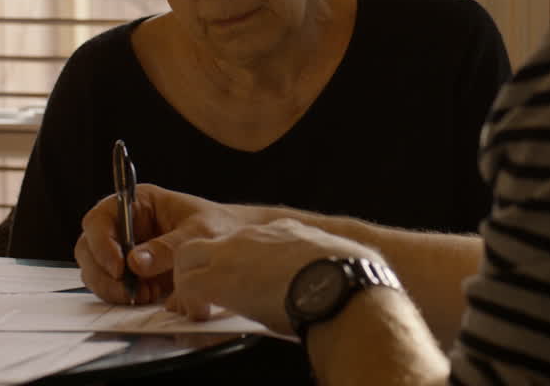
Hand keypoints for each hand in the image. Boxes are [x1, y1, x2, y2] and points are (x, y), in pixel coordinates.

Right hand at [75, 183, 272, 304]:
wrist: (231, 243)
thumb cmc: (217, 226)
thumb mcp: (198, 232)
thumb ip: (168, 247)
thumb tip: (135, 262)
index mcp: (137, 203)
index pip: (100, 219)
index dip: (101, 243)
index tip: (119, 266)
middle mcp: (124, 224)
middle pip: (89, 248)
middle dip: (103, 273)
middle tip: (127, 290)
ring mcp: (123, 249)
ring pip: (95, 270)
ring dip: (112, 288)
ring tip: (142, 294)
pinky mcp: (130, 271)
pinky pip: (111, 286)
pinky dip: (123, 296)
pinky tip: (148, 296)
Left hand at [165, 218, 381, 335]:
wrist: (340, 285)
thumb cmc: (349, 278)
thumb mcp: (341, 262)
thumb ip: (334, 265)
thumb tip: (361, 273)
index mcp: (286, 232)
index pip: (251, 240)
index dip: (244, 262)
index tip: (250, 281)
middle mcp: (255, 236)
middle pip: (209, 239)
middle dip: (201, 264)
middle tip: (209, 293)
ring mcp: (234, 253)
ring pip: (188, 254)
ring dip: (190, 280)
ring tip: (200, 306)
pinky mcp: (220, 278)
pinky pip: (188, 286)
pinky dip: (189, 302)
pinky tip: (201, 318)